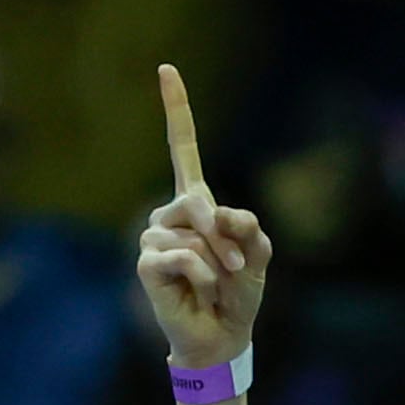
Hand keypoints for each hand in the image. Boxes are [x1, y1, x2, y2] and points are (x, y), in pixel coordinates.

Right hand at [135, 62, 269, 366]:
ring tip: (215, 282)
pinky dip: (201, 274)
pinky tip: (200, 289)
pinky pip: (181, 257)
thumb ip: (248, 228)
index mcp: (196, 203)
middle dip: (222, 234)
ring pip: (190, 233)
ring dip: (215, 260)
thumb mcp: (258, 255)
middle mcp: (169, 215)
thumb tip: (215, 214)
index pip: (181, 147)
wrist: (222, 335)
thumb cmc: (239, 294)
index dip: (176, 109)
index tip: (167, 69)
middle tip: (234, 268)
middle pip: (195, 199)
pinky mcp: (145, 264)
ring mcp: (153, 238)